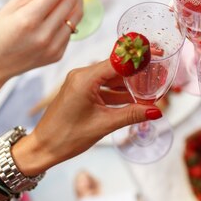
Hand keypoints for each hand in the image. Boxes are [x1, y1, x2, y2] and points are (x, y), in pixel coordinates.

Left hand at [12, 60, 161, 173]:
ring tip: (150, 88)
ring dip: (129, 84)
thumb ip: (131, 114)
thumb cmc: (66, 137)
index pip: (118, 61)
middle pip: (116, 67)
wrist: (43, 148)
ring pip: (111, 78)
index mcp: (84, 79)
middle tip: (157, 72)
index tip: (156, 53)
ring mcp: (80, 83)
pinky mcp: (80, 91)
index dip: (139, 57)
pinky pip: (103, 86)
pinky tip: (133, 98)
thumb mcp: (103, 125)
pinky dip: (118, 92)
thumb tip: (155, 110)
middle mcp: (81, 75)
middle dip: (137, 71)